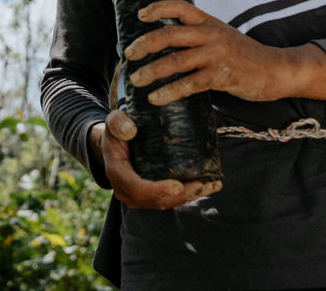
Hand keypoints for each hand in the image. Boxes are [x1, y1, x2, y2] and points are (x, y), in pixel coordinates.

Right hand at [90, 110, 221, 209]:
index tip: (177, 185)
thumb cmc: (117, 130)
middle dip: (181, 195)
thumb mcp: (114, 121)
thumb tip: (131, 129)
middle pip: (155, 201)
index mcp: (117, 172)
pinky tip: (207, 186)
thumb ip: (118, 122)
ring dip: (189, 196)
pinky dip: (188, 195)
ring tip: (211, 185)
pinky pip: (168, 200)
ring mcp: (137, 197)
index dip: (157, 190)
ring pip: (165, 203)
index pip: (137, 188)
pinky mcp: (149, 197)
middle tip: (204, 184)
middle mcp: (125, 190)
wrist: (114, 144)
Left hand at [124, 0, 325, 105]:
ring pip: (175, 61)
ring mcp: (216, 54)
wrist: (276, 70)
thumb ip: (199, 36)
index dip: (158, 8)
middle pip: (169, 34)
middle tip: (128, 55)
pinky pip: (188, 84)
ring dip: (151, 71)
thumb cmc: (245, 56)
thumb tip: (166, 43)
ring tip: (136, 80)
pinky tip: (156, 98)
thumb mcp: (222, 36)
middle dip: (144, 44)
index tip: (140, 15)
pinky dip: (169, 91)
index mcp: (209, 21)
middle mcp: (211, 34)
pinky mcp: (221, 75)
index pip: (180, 6)